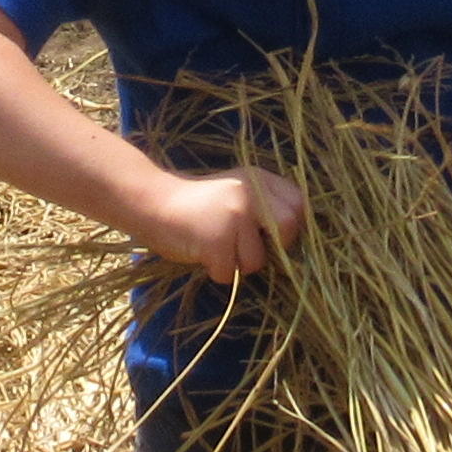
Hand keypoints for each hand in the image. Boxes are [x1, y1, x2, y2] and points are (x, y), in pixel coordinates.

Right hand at [142, 165, 303, 285]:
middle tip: (247, 247)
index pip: (299, 204)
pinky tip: (201, 252)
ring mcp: (235, 215)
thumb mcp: (235, 192)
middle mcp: (251, 193)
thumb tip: (293, 240)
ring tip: (214, 246)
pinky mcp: (218, 239)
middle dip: (273, 248)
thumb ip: (264, 206)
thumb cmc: (196, 204)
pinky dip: (216, 271)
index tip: (271, 235)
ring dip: (236, 264)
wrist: (152, 202)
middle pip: (289, 230)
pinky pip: (229, 272)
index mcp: (258, 179)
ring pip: (257, 260)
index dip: (291, 227)